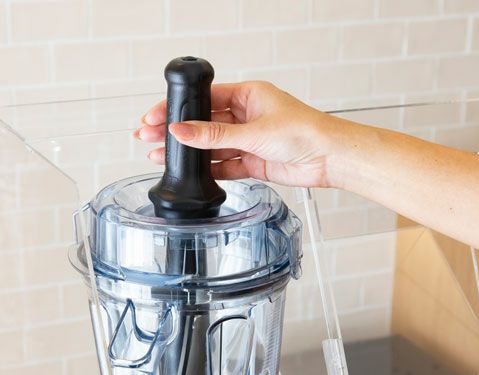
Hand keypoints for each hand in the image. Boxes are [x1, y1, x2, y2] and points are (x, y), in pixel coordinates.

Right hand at [134, 81, 341, 187]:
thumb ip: (214, 135)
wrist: (328, 158)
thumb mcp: (252, 131)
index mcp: (247, 95)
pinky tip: (190, 173)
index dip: (178, 108)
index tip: (155, 116)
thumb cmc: (304, 131)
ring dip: (189, 153)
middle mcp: (246, 117)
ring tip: (161, 157)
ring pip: (212, 147)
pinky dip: (209, 170)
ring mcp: (249, 141)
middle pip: (203, 124)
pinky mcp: (254, 162)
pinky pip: (225, 166)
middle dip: (176, 131)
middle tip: (149, 137)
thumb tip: (181, 131)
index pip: (203, 99)